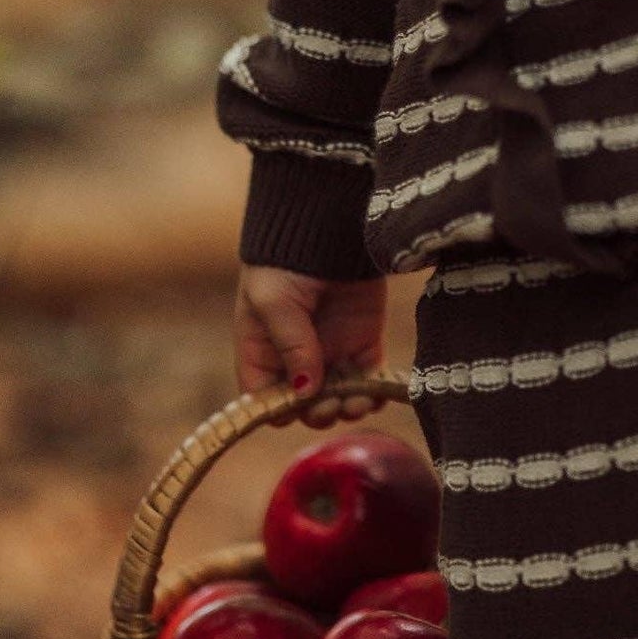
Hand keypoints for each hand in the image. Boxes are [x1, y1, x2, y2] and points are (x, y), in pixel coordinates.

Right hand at [234, 265, 389, 430]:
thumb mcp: (275, 300)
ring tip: (355, 401)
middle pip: (304, 406)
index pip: (264, 398)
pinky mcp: (363, 342)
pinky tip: (374, 396)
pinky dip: (372, 394)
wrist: (329, 226)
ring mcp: (331, 352)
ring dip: (346, 407)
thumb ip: (290, 345)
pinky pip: (368, 380)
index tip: (296, 405)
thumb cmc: (286, 261)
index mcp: (263, 351)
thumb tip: (305, 391)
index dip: (277, 409)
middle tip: (330, 403)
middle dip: (317, 412)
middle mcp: (296, 358)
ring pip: (338, 399)